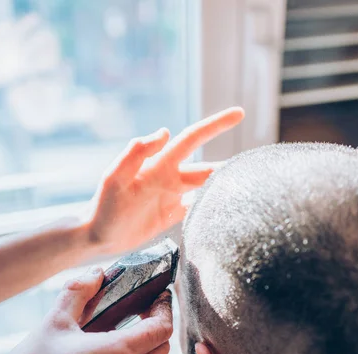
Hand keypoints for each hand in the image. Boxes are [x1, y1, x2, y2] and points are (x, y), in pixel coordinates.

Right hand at [0, 268, 172, 353]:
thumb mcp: (53, 323)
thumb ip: (78, 292)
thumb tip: (97, 274)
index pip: (162, 329)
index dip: (165, 309)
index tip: (158, 296)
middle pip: (161, 349)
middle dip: (157, 327)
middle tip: (140, 309)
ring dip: (142, 347)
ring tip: (117, 330)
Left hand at [87, 107, 243, 253]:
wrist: (97, 236)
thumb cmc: (103, 206)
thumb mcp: (114, 177)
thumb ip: (135, 154)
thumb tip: (164, 131)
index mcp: (160, 164)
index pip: (192, 138)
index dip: (215, 125)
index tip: (239, 113)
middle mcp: (170, 177)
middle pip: (207, 167)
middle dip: (231, 164)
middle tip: (259, 165)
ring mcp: (173, 195)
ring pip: (206, 186)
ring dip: (225, 185)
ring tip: (250, 186)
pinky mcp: (173, 214)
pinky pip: (198, 206)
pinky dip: (213, 205)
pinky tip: (227, 207)